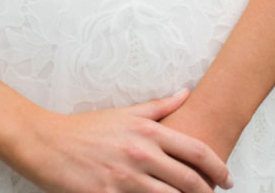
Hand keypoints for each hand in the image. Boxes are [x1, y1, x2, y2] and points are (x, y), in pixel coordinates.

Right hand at [8, 89, 232, 192]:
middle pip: (189, 180)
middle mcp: (141, 154)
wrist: (47, 144)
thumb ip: (160, 106)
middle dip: (208, 192)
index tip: (227, 178)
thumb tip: (186, 93)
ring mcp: (125, 178)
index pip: (196, 152)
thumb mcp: (126, 113)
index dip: (218, 167)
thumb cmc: (87, 129)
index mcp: (148, 132)